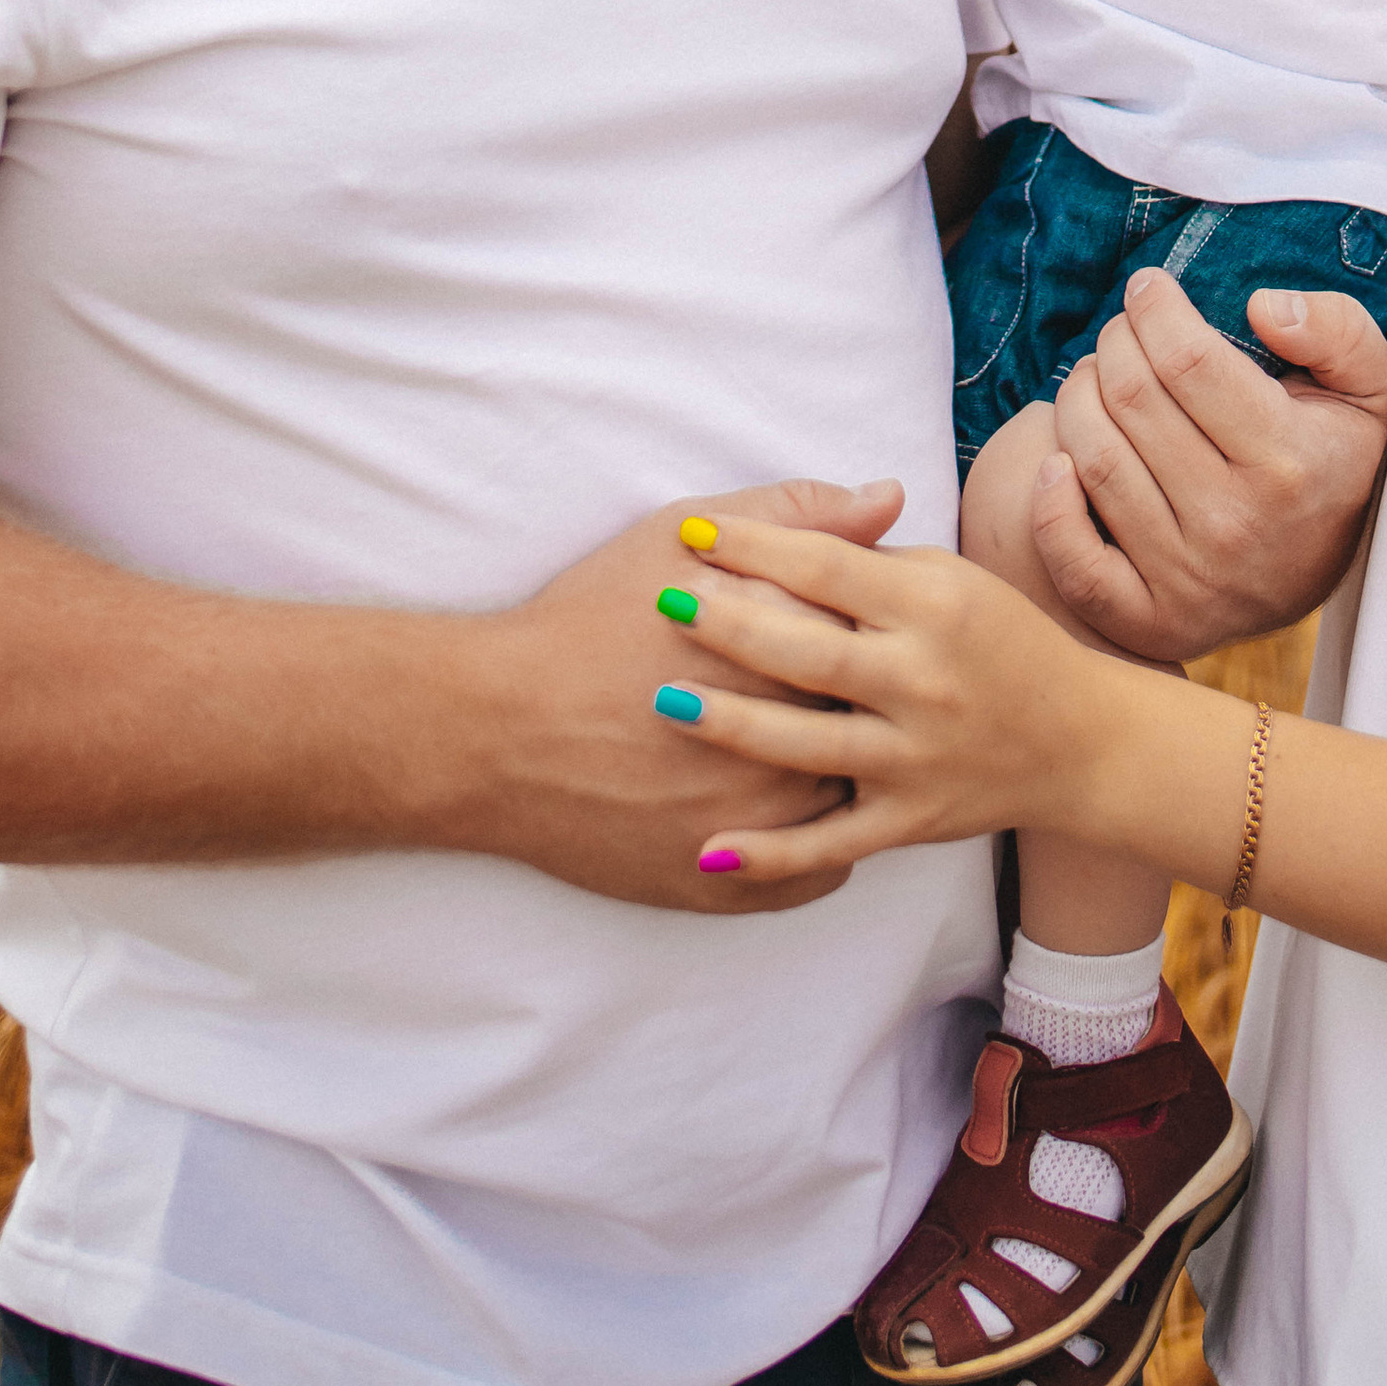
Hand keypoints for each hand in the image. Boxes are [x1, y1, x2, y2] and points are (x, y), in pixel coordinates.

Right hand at [460, 475, 903, 914]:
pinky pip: (818, 876)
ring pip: (856, 806)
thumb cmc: (588, 619)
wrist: (496, 727)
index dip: (872, 633)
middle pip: (877, 725)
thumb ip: (797, 515)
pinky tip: (793, 808)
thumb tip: (890, 499)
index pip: (883, 643)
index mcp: (797, 655)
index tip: (850, 627)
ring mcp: (763, 826)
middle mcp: (795, 747)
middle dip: (866, 706)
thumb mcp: (683, 540)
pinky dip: (817, 848)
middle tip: (836, 689)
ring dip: (848, 777)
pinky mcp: (727, 886)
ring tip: (821, 746)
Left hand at [635, 514, 1118, 889]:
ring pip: (809, 746)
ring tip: (662, 701)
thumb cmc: (1004, 643)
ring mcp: (916, 757)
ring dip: (733, 725)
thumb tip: (810, 513)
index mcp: (935, 608)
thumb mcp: (952, 580)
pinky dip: (773, 852)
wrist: (1083, 742)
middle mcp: (925, 681)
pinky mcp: (910, 820)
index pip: (832, 569)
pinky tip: (711, 848)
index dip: (760, 547)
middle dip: (730, 626)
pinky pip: (832, 842)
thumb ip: (876, 554)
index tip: (695, 533)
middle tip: (661, 603)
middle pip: (811, 653)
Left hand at [1031, 267, 1386, 661]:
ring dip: (1077, 397)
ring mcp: (1189, 580)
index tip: (1147, 288)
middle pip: (1133, 400)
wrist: (1319, 574)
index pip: (1189, 361)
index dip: (1155, 309)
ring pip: (1095, 459)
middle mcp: (1236, 524)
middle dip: (1115, 342)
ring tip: (1096, 377)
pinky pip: (1076, 563)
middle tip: (1122, 330)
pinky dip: (1050, 507)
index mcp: (1288, 461)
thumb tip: (1263, 308)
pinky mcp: (1150, 621)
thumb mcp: (1368, 388)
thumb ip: (1335, 330)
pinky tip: (1056, 462)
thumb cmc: (1331, 459)